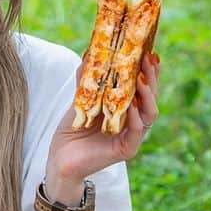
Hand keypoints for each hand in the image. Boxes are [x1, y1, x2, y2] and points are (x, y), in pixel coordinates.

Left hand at [43, 52, 159, 199]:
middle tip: (147, 59)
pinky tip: (132, 106)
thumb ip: (87, 80)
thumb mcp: (80, 99)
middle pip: (151, 97)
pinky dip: (135, 118)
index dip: (149, 71)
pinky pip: (136, 132)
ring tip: (141, 79)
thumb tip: (89, 53)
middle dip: (151, 77)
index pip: (143, 87)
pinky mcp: (126, 149)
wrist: (60, 158)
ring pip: (149, 114)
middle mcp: (134, 121)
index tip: (148, 52)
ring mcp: (132, 136)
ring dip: (147, 95)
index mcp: (127, 108)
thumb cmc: (72, 129)